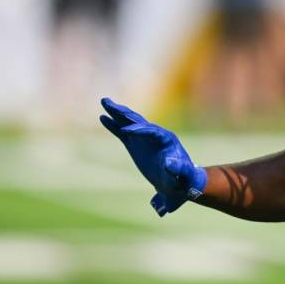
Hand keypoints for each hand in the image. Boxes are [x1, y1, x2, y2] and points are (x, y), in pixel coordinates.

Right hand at [99, 98, 206, 216]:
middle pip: (139, 121)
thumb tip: (169, 163)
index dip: (139, 130)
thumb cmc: (182, 179)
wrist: (178, 182)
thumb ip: (177, 169)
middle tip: (110, 104)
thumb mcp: (182, 174)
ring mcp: (145, 138)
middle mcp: (155, 135)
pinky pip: (123, 132)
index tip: (125, 131)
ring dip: (117, 112)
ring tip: (104, 101)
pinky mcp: (136, 144)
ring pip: (130, 122)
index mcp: (167, 140)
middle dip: (125, 113)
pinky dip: (113, 125)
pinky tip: (103, 117)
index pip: (152, 131)